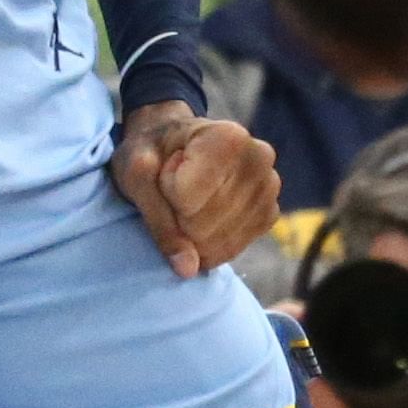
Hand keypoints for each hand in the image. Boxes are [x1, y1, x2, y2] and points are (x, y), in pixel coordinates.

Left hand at [112, 99, 276, 277]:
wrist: (171, 141)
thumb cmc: (151, 151)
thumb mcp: (137, 176)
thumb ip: (158, 221)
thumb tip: (188, 269)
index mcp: (228, 138)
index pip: (186, 201)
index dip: (165, 195)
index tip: (166, 169)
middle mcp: (259, 158)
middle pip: (204, 226)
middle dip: (178, 217)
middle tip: (175, 187)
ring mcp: (270, 187)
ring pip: (220, 243)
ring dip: (192, 232)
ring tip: (190, 197)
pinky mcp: (269, 213)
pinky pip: (235, 248)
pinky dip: (209, 244)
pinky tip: (203, 214)